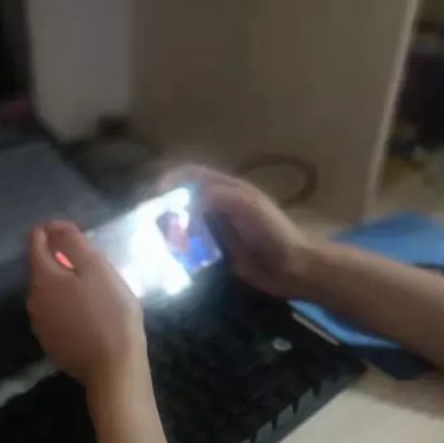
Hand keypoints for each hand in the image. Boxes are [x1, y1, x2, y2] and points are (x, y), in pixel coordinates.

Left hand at [26, 221, 149, 397]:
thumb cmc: (110, 312)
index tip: (70, 230)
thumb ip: (72, 243)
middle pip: (41, 269)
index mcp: (43, 278)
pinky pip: (55, 314)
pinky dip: (67, 307)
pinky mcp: (50, 343)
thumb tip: (53, 226)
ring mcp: (40, 324)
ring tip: (92, 288)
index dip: (50, 231)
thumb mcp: (97, 268)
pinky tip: (88, 313)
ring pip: (48, 294)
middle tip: (90, 262)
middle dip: (60, 260)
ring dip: (64, 285)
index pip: (35, 243)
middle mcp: (33, 300)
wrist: (113, 367)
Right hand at [160, 165, 315, 297]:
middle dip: (164, 207)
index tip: (154, 196)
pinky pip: (188, 246)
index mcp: (226, 189)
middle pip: (182, 198)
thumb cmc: (273, 232)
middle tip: (150, 223)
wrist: (293, 267)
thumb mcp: (246, 205)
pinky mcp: (213, 252)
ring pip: (182, 223)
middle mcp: (217, 205)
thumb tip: (181, 200)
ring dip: (167, 229)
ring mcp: (214, 229)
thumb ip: (216, 196)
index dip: (171, 180)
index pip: (190, 175)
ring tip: (155, 241)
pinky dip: (176, 249)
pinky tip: (167, 257)